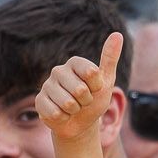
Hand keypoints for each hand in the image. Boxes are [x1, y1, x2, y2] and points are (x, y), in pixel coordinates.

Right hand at [35, 31, 121, 146]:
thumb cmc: (94, 100)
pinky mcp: (39, 101)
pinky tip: (62, 115)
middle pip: (80, 90)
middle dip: (86, 101)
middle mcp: (58, 71)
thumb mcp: (106, 80)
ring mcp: (47, 86)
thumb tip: (117, 34)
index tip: (95, 88)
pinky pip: (55, 113)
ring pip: (67, 103)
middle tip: (83, 101)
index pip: (91, 72)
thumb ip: (110, 58)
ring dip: (75, 111)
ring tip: (73, 108)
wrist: (81, 124)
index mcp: (74, 62)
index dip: (97, 86)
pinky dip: (63, 118)